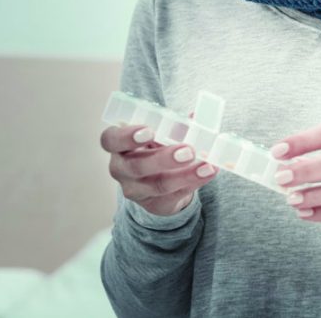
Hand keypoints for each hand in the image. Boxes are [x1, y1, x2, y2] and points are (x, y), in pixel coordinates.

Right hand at [101, 122, 217, 215]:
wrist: (159, 181)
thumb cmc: (157, 147)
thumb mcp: (162, 134)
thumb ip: (176, 125)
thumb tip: (197, 116)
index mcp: (119, 145)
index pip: (111, 140)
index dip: (127, 136)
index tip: (149, 131)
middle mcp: (121, 169)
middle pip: (135, 165)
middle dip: (163, 159)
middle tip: (188, 151)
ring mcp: (135, 189)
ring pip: (157, 185)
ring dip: (185, 175)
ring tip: (207, 166)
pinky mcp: (153, 204)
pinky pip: (173, 196)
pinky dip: (194, 183)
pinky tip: (209, 172)